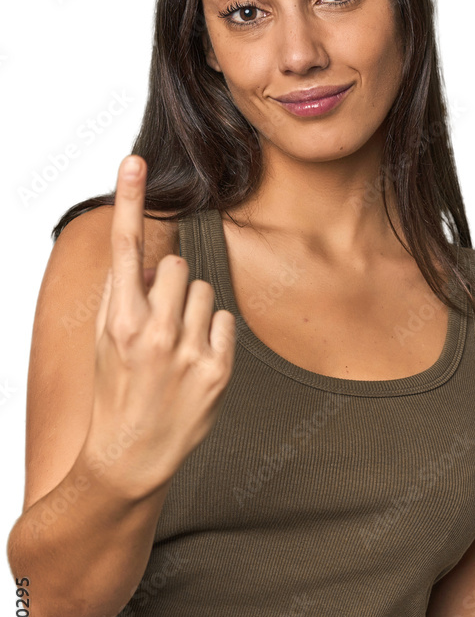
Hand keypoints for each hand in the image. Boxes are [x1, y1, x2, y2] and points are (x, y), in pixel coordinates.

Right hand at [82, 154, 235, 498]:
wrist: (131, 455)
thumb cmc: (116, 392)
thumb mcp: (106, 342)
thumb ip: (124, 296)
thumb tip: (149, 262)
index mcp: (119, 320)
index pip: (126, 248)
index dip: (130, 200)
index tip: (136, 161)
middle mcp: (154, 331)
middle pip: (178, 266)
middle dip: (170, 285)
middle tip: (159, 320)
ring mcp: (188, 351)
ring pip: (205, 291)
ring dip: (193, 309)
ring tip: (176, 347)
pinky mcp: (217, 369)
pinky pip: (225, 320)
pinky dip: (213, 333)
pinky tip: (196, 360)